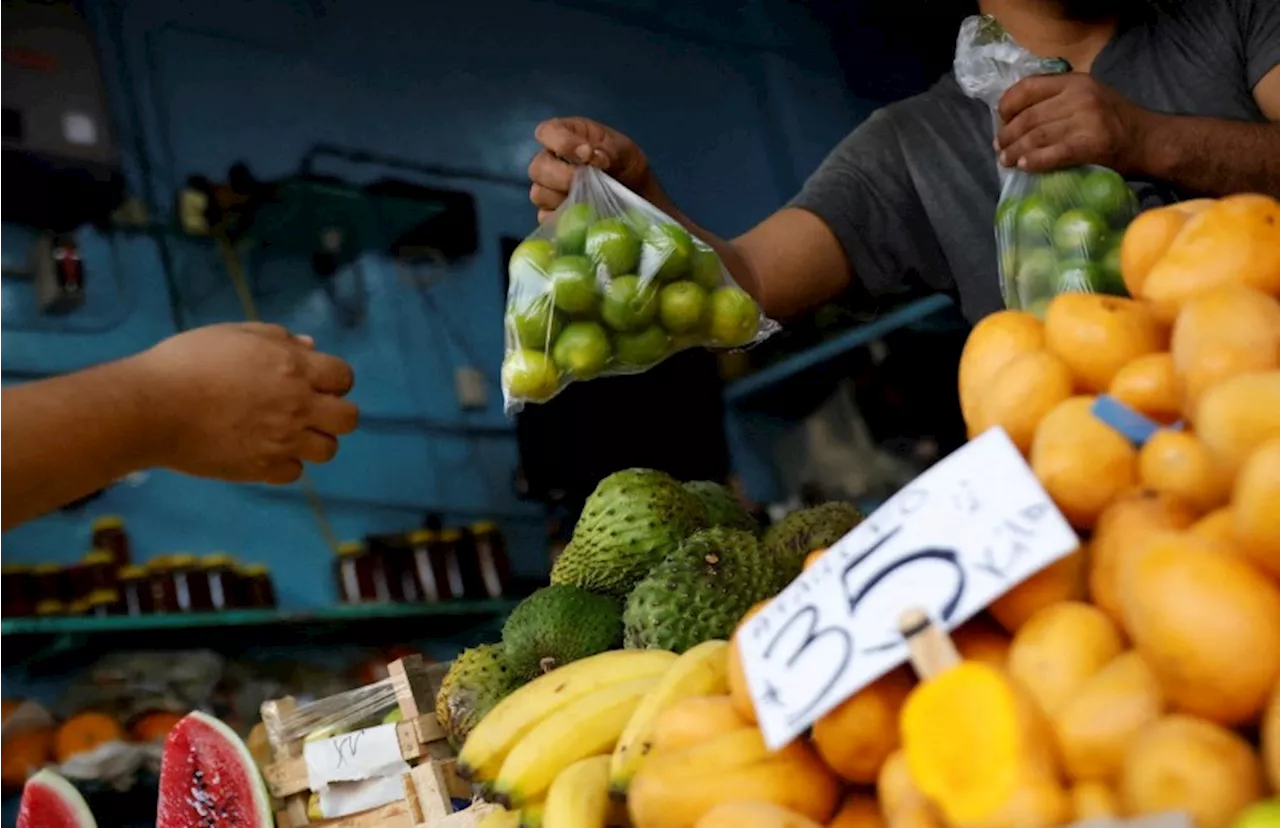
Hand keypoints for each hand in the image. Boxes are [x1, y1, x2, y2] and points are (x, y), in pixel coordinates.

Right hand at [131, 322, 358, 483]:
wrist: (152, 408)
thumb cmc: (187, 361)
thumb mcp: (233, 333)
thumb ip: (277, 338)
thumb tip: (310, 347)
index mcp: (294, 368)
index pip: (344, 377)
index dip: (333, 379)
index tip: (314, 381)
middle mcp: (298, 406)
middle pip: (349, 419)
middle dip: (334, 413)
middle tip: (308, 410)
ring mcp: (283, 442)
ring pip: (328, 450)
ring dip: (314, 440)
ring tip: (287, 434)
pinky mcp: (262, 470)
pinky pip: (294, 473)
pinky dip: (284, 464)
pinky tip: (264, 452)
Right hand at [527, 117, 656, 222]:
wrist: (636, 196)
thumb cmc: (626, 166)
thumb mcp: (624, 152)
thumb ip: (608, 150)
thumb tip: (592, 157)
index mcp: (566, 135)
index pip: (546, 132)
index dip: (561, 143)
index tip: (587, 154)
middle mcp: (551, 160)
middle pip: (537, 168)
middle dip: (562, 176)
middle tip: (587, 182)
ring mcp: (548, 189)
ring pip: (539, 194)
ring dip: (563, 198)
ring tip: (590, 200)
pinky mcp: (550, 214)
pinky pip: (546, 219)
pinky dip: (563, 220)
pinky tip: (583, 218)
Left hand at [995, 73, 1159, 174]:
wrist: (1150, 141)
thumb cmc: (1116, 122)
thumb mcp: (1089, 96)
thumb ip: (1058, 99)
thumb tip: (1016, 116)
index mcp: (1076, 81)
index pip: (1028, 87)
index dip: (1007, 105)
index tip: (1001, 119)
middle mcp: (1079, 97)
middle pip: (1028, 117)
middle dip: (1007, 135)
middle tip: (999, 147)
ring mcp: (1085, 121)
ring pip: (1035, 136)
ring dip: (1015, 151)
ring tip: (1005, 160)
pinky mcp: (1089, 145)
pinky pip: (1051, 154)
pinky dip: (1033, 161)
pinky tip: (1023, 167)